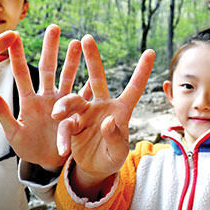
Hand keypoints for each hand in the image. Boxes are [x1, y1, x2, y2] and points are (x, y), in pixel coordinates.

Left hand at [0, 25, 81, 169]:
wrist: (49, 164)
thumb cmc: (28, 150)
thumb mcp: (13, 133)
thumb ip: (2, 114)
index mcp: (29, 102)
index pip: (22, 74)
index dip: (18, 56)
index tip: (14, 35)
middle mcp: (47, 98)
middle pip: (49, 68)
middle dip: (51, 48)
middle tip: (54, 27)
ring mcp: (63, 105)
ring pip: (68, 77)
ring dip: (73, 61)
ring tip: (77, 42)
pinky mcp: (77, 114)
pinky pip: (85, 97)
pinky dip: (90, 84)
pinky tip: (96, 70)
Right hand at [51, 35, 154, 191]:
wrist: (93, 170)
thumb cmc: (112, 159)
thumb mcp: (117, 154)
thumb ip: (115, 138)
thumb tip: (107, 122)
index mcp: (121, 111)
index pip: (133, 88)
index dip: (142, 71)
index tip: (150, 51)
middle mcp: (103, 106)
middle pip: (98, 78)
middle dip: (92, 59)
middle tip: (86, 39)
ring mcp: (86, 113)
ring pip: (74, 98)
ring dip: (66, 104)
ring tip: (58, 114)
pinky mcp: (72, 123)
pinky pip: (64, 123)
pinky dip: (62, 135)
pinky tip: (63, 149)